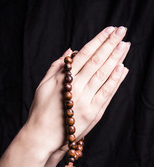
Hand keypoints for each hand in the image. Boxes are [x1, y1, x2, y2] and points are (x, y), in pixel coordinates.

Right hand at [25, 26, 129, 159]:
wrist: (43, 136)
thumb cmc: (41, 110)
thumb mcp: (43, 85)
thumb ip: (57, 66)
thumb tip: (71, 50)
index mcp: (63, 78)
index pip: (85, 54)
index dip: (98, 40)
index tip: (109, 30)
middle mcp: (76, 88)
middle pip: (97, 62)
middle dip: (111, 44)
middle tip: (122, 31)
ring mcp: (86, 101)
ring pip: (104, 75)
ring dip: (116, 59)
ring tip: (125, 45)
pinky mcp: (93, 113)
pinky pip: (107, 93)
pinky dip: (116, 80)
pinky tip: (123, 68)